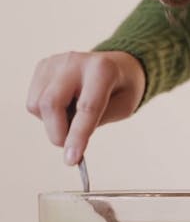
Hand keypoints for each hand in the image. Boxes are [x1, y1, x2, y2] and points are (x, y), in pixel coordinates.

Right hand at [27, 51, 145, 163]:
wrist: (117, 65)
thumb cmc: (122, 88)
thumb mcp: (124, 108)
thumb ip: (96, 122)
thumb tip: (69, 142)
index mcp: (102, 70)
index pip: (86, 107)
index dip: (77, 136)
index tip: (71, 160)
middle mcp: (75, 62)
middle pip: (52, 102)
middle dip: (57, 133)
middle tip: (70, 147)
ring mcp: (56, 62)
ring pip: (37, 104)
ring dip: (52, 123)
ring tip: (73, 116)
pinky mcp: (43, 66)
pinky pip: (33, 101)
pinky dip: (45, 114)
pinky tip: (63, 106)